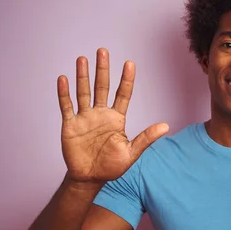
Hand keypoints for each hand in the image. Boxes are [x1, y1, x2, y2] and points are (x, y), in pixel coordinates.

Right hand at [58, 48, 168, 183]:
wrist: (90, 178)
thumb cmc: (112, 166)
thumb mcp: (132, 153)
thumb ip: (146, 138)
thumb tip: (166, 126)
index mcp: (117, 119)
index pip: (123, 94)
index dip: (126, 79)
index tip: (130, 63)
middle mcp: (101, 114)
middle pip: (102, 87)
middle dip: (103, 70)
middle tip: (103, 51)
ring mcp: (85, 118)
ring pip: (83, 92)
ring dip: (83, 76)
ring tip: (82, 59)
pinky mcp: (70, 125)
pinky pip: (67, 106)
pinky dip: (64, 93)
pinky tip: (64, 78)